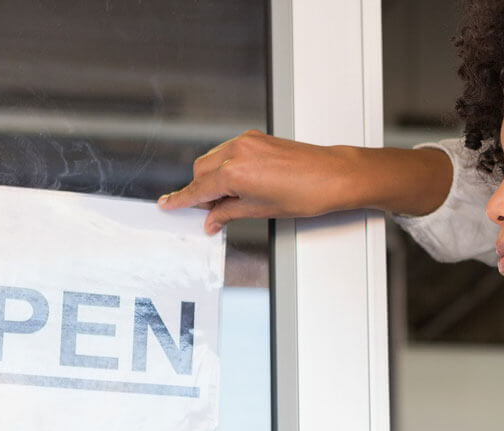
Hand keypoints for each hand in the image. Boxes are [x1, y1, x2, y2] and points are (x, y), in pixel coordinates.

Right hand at [160, 130, 454, 234]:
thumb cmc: (307, 193)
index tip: (168, 205)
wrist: (335, 176)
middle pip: (201, 171)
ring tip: (227, 200)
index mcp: (235, 172)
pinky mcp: (257, 138)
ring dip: (213, 178)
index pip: (198, 189)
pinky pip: (229, 152)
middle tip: (208, 211)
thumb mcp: (261, 210)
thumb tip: (213, 219)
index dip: (181, 200)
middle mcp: (237, 152)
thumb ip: (229, 213)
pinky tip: (238, 183)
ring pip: (213, 160)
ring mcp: (247, 142)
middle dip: (199, 191)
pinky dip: (226, 167)